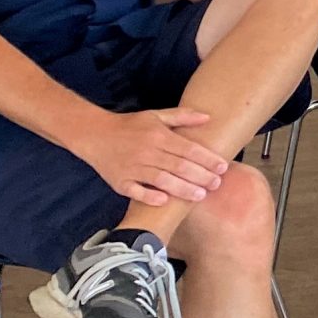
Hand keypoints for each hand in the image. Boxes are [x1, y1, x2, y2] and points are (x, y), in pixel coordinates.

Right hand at [72, 108, 226, 207]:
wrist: (95, 135)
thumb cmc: (130, 126)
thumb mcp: (155, 115)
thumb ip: (182, 116)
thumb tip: (208, 117)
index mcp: (158, 136)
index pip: (188, 149)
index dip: (207, 158)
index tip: (223, 167)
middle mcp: (147, 152)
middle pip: (178, 166)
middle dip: (200, 176)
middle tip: (216, 184)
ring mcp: (133, 168)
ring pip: (161, 180)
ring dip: (182, 189)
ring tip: (200, 195)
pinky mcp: (119, 182)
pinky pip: (135, 191)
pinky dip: (149, 196)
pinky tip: (164, 201)